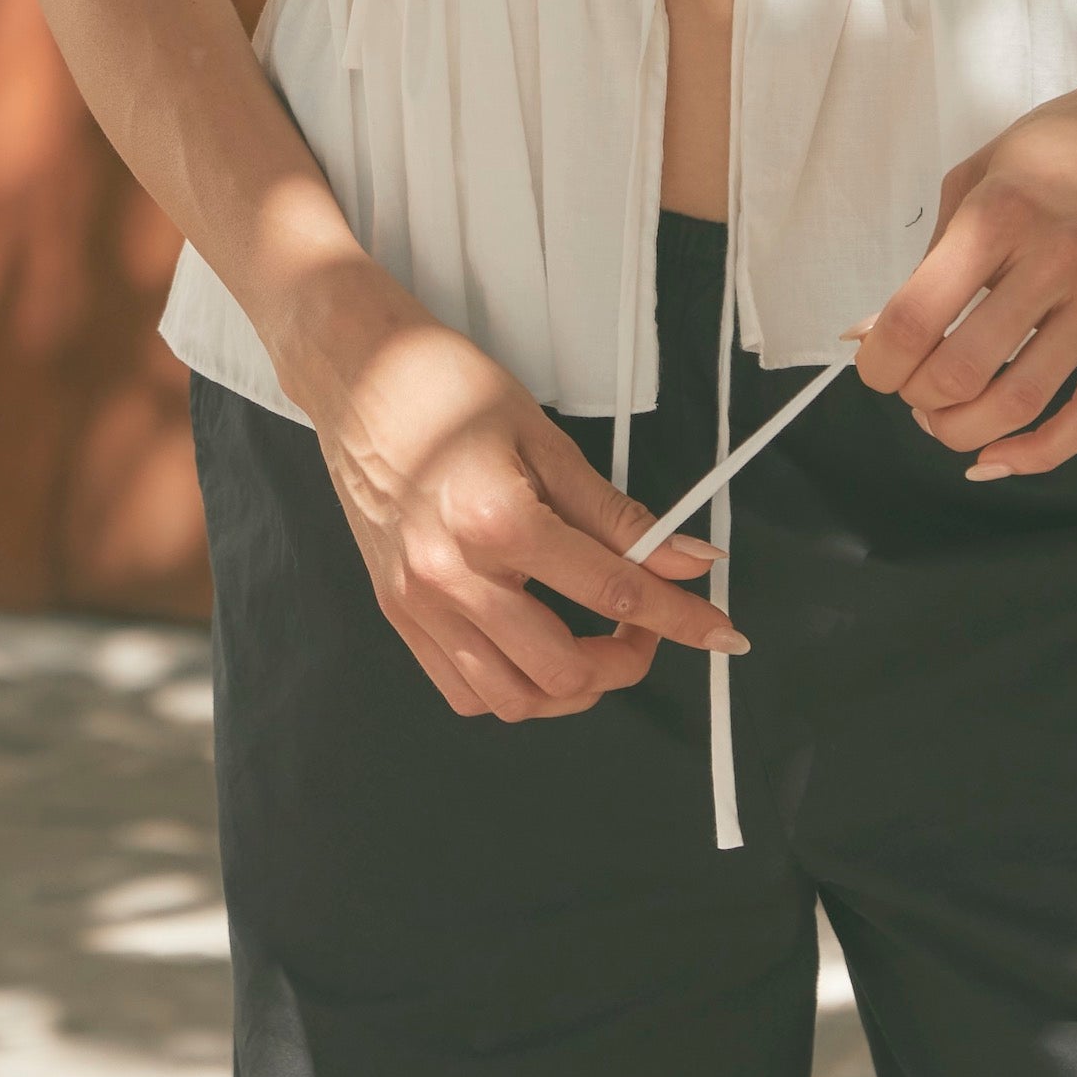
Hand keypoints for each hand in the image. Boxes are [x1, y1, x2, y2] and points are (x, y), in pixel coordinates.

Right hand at [302, 306, 744, 719]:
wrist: (357, 376)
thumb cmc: (444, 391)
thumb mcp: (546, 441)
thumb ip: (618, 515)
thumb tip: (687, 559)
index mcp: (498, 522)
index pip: (612, 592)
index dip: (679, 618)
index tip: (718, 632)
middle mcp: (451, 574)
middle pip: (563, 669)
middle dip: (623, 660)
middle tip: (643, 623)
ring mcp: (418, 602)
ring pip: (512, 700)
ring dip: (569, 689)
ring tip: (593, 646)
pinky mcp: (398, 612)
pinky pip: (462, 691)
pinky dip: (510, 689)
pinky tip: (532, 651)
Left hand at [847, 48, 1076, 476]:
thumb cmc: (1067, 146)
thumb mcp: (980, 173)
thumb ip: (929, 256)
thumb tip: (868, 332)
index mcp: (999, 213)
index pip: (915, 317)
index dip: (878, 363)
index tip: (875, 367)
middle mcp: (1055, 258)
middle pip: (962, 371)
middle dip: (918, 400)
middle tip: (912, 393)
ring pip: (1021, 402)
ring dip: (966, 432)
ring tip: (947, 422)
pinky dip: (1040, 453)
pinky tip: (1002, 456)